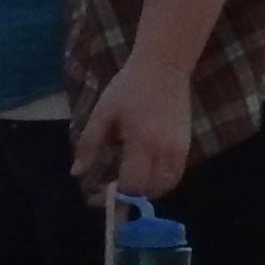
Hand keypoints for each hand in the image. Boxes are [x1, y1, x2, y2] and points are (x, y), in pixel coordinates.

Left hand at [74, 58, 194, 199]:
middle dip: (128, 198)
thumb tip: (77, 173)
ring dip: (145, 192)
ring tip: (126, 183)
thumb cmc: (129, 87)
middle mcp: (164, 151)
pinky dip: (160, 182)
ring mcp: (180, 150)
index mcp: (141, 143)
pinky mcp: (187, 146)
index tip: (96, 196)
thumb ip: (90, 145)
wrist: (164, 67)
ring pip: (165, 187)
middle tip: (108, 191)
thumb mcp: (102, 113)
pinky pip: (175, 175)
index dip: (113, 197)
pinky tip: (144, 172)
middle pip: (149, 192)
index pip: (132, 186)